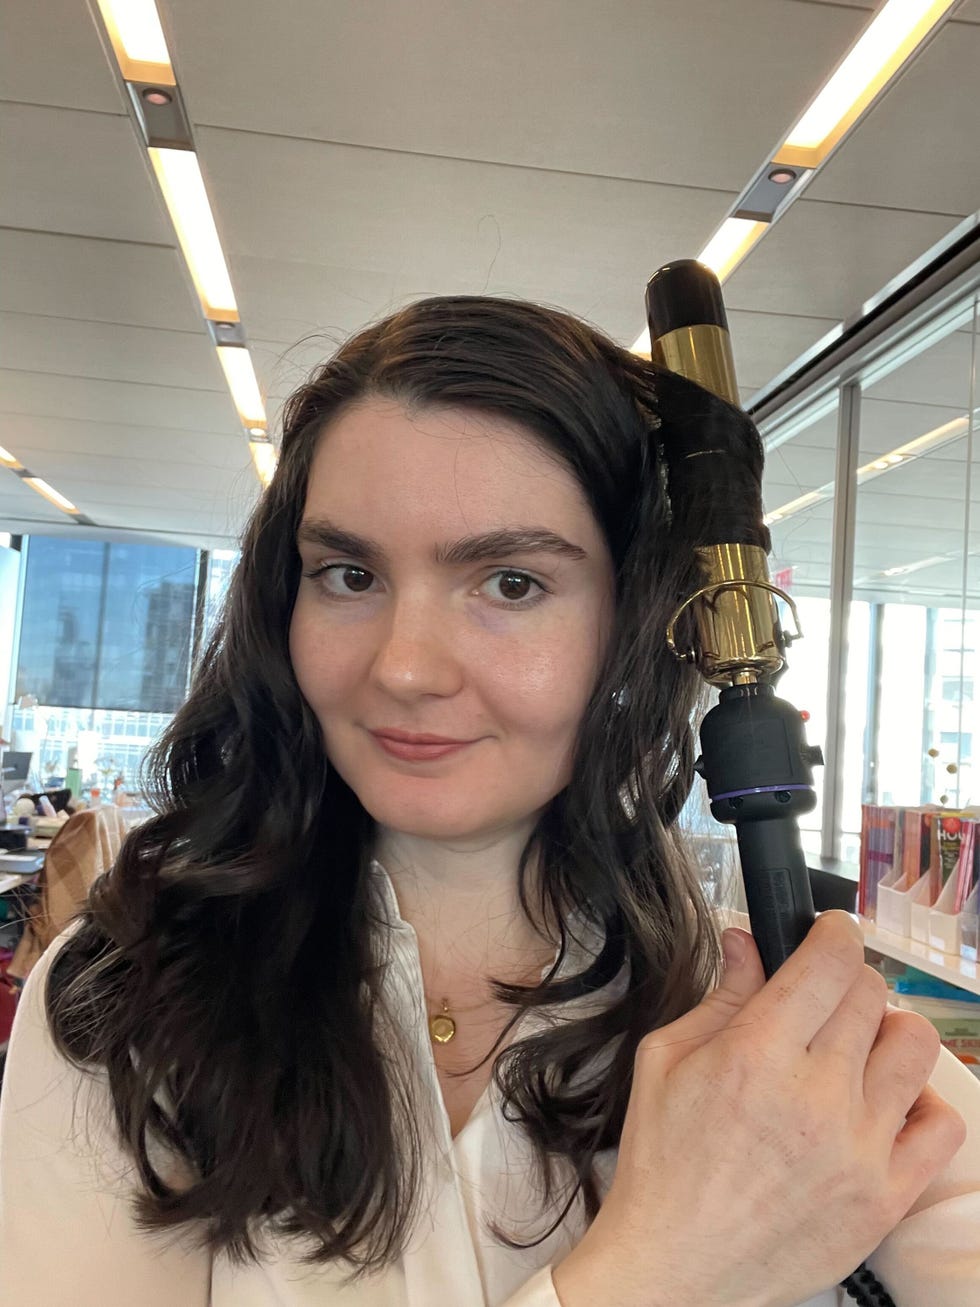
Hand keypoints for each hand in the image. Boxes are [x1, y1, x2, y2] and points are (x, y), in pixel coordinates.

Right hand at [553, 911, 966, 1306]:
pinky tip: (880, 1105)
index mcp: (756, 1055)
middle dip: (846, 981)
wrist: (676, 1266)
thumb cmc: (663, 1162)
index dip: (833, 932)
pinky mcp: (885, 1197)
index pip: (829, 962)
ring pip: (913, 1047)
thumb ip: (720, 995)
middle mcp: (816, 1096)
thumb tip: (748, 939)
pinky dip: (919, 1102)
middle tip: (823, 999)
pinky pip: (940, 1124)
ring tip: (855, 1050)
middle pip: (870, 995)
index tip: (828, 932)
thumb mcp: (665, 1060)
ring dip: (885, 1032)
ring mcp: (859, 1149)